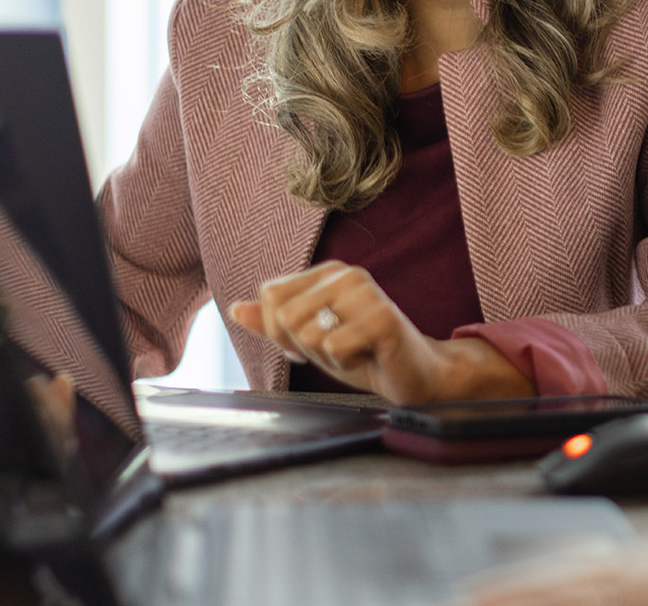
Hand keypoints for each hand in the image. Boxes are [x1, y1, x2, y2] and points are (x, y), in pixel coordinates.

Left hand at [226, 261, 532, 403]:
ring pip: (306, 333)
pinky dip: (345, 364)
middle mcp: (347, 273)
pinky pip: (333, 348)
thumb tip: (233, 308)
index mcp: (328, 271)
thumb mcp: (310, 340)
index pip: (270, 294)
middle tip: (337, 349)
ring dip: (326, 357)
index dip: (279, 330)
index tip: (308, 343)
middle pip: (283, 316)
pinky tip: (368, 357)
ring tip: (354, 351)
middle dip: (302, 346)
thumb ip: (272, 323)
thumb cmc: (362, 354)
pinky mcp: (383, 317)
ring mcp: (367, 292)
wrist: (415, 376)